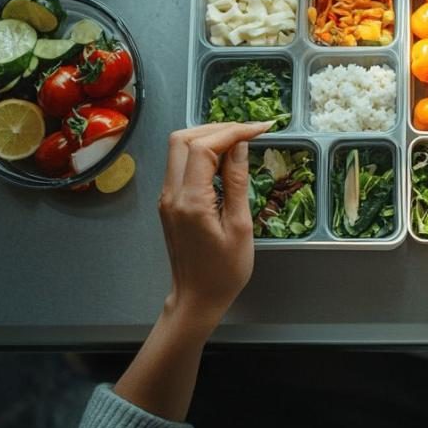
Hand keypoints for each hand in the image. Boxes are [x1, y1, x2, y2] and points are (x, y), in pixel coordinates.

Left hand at [158, 121, 271, 332]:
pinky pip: (180, 164)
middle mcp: (171, 194)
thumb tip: (241, 147)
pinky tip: (224, 159)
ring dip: (207, 137)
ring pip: (178, 148)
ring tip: (239, 141)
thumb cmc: (224, 272)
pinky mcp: (169, 202)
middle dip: (217, 128)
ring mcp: (167, 197)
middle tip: (248, 132)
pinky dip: (201, 152)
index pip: (203, 148)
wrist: (196, 299)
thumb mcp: (240, 227)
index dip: (233, 131)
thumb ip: (238, 183)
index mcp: (190, 201)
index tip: (260, 129)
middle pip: (183, 139)